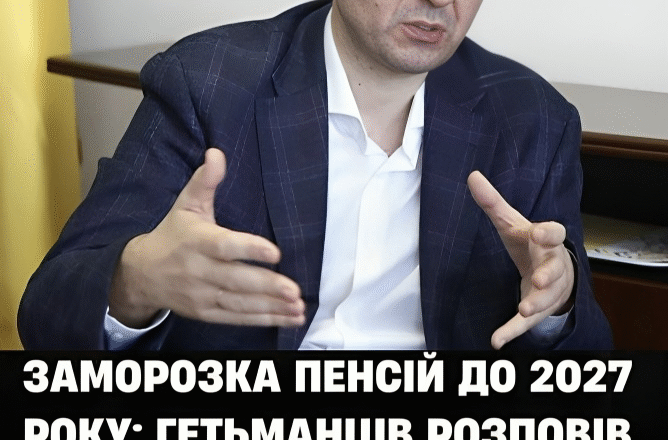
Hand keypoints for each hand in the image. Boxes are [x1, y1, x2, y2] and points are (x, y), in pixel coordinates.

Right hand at [109, 148, 304, 328]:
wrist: (142, 274)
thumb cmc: (173, 235)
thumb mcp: (186, 205)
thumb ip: (205, 181)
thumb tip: (217, 153)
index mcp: (197, 241)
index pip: (224, 246)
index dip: (249, 249)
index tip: (275, 251)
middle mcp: (200, 271)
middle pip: (236, 280)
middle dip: (266, 286)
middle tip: (293, 290)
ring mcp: (203, 295)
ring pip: (240, 304)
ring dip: (271, 307)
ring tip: (297, 308)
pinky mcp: (207, 313)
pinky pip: (238, 318)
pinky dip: (264, 320)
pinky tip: (289, 318)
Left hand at [467, 171, 573, 349]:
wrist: (556, 273)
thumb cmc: (531, 244)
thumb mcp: (512, 223)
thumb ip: (493, 203)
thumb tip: (472, 175)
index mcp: (546, 242)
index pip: (554, 234)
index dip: (548, 233)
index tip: (539, 232)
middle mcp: (552, 266)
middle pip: (555, 271)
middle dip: (549, 276)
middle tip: (540, 280)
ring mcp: (547, 291)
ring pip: (546, 300)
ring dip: (535, 304)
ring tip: (522, 310)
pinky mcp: (537, 311)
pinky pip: (526, 325)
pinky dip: (512, 332)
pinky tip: (496, 341)